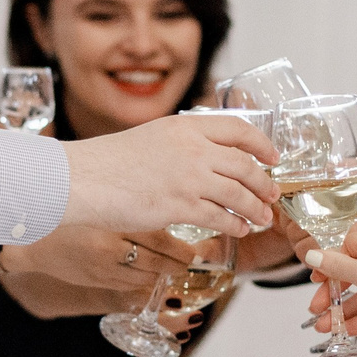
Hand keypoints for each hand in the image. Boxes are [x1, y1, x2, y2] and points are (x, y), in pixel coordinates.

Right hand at [6, 226, 191, 294]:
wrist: (35, 235)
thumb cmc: (72, 211)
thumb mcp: (104, 204)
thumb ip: (133, 208)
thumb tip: (172, 208)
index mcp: (113, 223)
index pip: (159, 239)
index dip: (180, 248)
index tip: (193, 248)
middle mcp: (109, 248)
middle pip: (156, 261)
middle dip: (178, 263)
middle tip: (190, 258)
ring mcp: (102, 268)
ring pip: (146, 277)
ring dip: (164, 274)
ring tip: (176, 267)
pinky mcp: (97, 281)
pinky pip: (130, 286)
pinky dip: (146, 282)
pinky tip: (152, 275)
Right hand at [60, 113, 276, 235]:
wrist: (84, 178)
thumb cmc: (110, 161)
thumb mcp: (153, 136)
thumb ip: (183, 142)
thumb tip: (209, 155)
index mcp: (185, 126)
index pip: (238, 128)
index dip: (261, 143)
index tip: (272, 156)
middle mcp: (192, 148)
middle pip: (244, 165)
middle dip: (264, 182)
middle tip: (271, 193)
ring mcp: (188, 178)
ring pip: (238, 193)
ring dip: (255, 207)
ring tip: (262, 217)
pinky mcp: (180, 206)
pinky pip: (220, 217)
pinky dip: (235, 224)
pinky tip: (238, 230)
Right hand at [302, 178, 356, 332]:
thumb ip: (336, 266)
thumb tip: (313, 255)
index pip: (348, 247)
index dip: (329, 264)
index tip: (315, 279)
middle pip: (354, 272)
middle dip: (334, 294)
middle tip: (318, 308)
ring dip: (345, 309)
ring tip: (326, 326)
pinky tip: (348, 329)